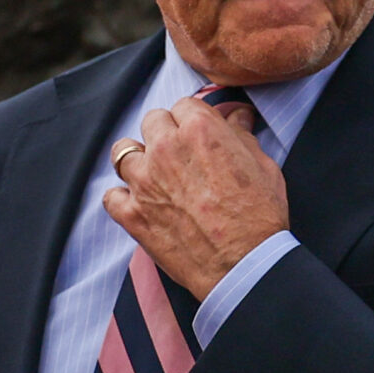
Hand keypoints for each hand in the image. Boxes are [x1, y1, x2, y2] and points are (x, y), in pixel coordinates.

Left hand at [105, 98, 289, 300]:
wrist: (244, 267)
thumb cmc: (260, 217)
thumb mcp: (263, 166)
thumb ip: (242, 135)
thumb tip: (238, 116)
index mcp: (199, 130)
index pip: (184, 105)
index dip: (193, 120)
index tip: (199, 134)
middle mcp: (166, 148)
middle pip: (152, 121)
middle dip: (166, 133)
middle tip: (181, 155)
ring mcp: (144, 181)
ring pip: (123, 151)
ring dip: (138, 160)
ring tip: (154, 175)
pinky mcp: (132, 214)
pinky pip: (110, 195)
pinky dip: (122, 199)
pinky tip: (139, 204)